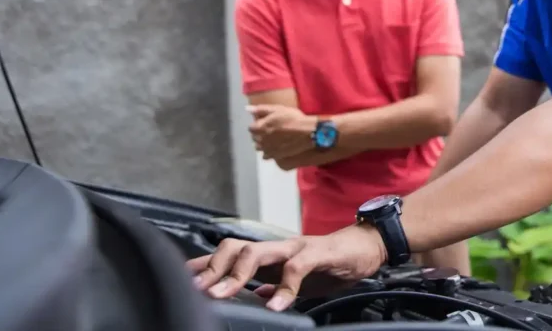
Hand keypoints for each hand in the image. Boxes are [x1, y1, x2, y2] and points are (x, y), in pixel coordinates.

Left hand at [187, 224, 387, 310]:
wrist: (370, 246)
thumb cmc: (334, 261)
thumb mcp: (299, 279)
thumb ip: (275, 284)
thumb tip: (253, 296)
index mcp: (272, 254)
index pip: (230, 253)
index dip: (204, 264)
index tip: (181, 278)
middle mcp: (279, 246)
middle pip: (235, 247)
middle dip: (213, 268)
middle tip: (198, 290)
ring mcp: (297, 247)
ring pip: (258, 252)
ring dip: (237, 274)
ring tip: (222, 294)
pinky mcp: (319, 253)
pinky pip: (297, 268)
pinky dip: (285, 287)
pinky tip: (276, 304)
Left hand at [247, 104, 316, 158]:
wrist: (307, 133)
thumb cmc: (292, 118)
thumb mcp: (277, 109)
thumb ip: (261, 109)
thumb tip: (247, 109)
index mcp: (259, 127)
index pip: (251, 128)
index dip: (259, 124)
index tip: (266, 122)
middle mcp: (260, 140)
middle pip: (255, 137)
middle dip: (260, 134)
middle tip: (271, 129)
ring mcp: (267, 149)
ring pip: (259, 147)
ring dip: (263, 143)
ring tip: (273, 139)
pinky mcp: (275, 156)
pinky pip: (265, 156)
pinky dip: (268, 151)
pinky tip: (275, 147)